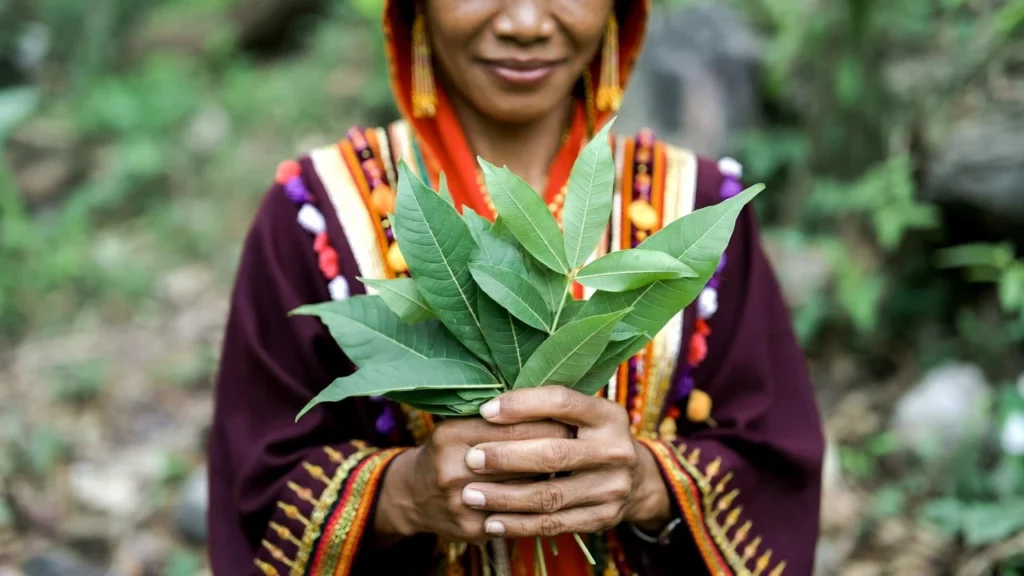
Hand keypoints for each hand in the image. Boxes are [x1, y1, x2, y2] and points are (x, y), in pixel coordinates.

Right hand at [374, 417, 570, 544]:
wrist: (413, 496)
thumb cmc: (449, 449)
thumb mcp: (460, 422)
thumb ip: (497, 416)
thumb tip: (553, 406)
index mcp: (452, 435)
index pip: (514, 427)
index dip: (549, 422)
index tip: (570, 419)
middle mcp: (454, 469)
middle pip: (523, 458)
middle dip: (557, 450)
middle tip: (580, 443)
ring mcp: (462, 503)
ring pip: (525, 490)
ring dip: (552, 479)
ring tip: (572, 467)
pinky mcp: (472, 529)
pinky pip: (518, 516)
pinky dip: (538, 505)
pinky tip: (552, 495)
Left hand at [461, 387, 671, 537]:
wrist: (635, 480)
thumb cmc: (589, 438)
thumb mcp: (582, 415)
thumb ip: (547, 409)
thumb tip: (487, 406)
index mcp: (608, 415)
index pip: (561, 402)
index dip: (521, 405)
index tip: (485, 411)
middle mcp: (616, 450)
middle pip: (553, 454)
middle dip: (506, 457)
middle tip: (471, 460)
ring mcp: (613, 487)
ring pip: (550, 495)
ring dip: (505, 497)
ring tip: (471, 495)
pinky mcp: (604, 518)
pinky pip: (554, 524)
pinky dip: (519, 525)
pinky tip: (492, 522)